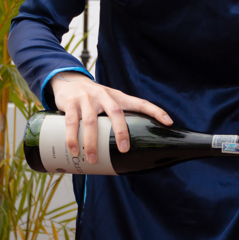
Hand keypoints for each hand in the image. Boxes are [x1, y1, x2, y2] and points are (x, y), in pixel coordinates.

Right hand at [49, 72, 170, 162]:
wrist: (69, 80)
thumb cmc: (95, 97)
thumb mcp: (109, 101)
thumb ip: (119, 118)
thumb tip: (130, 146)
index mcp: (118, 97)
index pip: (140, 103)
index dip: (156, 111)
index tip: (169, 122)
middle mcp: (104, 96)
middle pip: (116, 113)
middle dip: (121, 132)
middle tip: (124, 150)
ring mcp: (87, 99)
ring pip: (91, 122)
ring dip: (92, 142)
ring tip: (93, 159)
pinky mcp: (71, 103)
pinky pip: (72, 122)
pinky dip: (73, 138)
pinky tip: (75, 150)